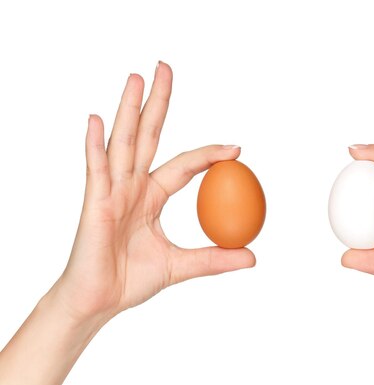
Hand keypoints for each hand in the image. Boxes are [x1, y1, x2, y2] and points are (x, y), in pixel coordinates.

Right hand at [52, 62, 254, 322]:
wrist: (98, 302)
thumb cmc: (129, 281)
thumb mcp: (182, 266)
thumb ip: (214, 259)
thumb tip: (252, 257)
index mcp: (151, 196)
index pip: (184, 165)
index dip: (208, 154)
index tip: (237, 148)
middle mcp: (132, 186)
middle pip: (148, 135)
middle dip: (158, 102)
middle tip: (165, 68)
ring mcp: (112, 191)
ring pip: (124, 143)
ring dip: (130, 109)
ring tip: (137, 78)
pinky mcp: (95, 203)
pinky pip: (96, 170)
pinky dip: (96, 145)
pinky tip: (97, 120)